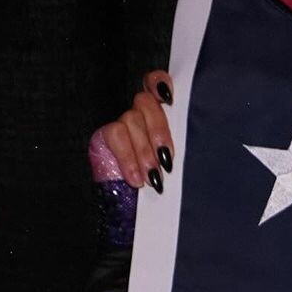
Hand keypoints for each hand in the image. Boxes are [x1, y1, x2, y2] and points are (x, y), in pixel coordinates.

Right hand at [99, 71, 174, 191]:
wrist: (131, 207)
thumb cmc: (159, 183)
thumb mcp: (171, 165)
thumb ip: (175, 148)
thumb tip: (186, 146)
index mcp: (159, 115)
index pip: (155, 83)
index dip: (159, 83)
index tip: (168, 98)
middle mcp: (138, 114)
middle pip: (145, 102)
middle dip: (158, 131)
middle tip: (166, 162)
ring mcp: (120, 122)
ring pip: (131, 118)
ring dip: (144, 151)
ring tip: (153, 178)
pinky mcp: (105, 135)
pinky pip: (116, 134)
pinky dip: (128, 158)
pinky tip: (136, 178)